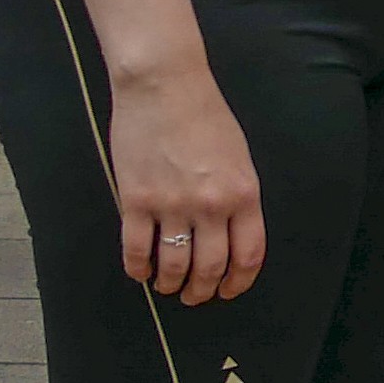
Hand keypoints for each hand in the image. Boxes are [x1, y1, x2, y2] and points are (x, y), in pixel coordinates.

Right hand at [113, 60, 266, 302]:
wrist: (164, 86)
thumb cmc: (205, 116)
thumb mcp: (238, 157)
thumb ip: (237, 197)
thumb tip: (229, 234)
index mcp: (244, 194)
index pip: (248, 255)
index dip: (238, 281)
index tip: (228, 291)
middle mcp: (211, 205)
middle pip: (210, 267)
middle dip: (203, 291)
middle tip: (195, 297)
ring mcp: (172, 204)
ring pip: (174, 265)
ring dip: (171, 284)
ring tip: (168, 286)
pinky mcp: (136, 201)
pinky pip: (137, 250)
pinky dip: (138, 269)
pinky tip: (140, 271)